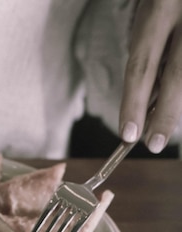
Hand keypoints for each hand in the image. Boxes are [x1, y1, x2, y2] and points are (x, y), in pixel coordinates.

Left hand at [119, 0, 181, 152]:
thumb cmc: (165, 6)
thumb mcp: (149, 23)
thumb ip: (148, 59)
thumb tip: (145, 107)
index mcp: (159, 10)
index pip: (141, 67)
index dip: (134, 104)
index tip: (128, 135)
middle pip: (176, 77)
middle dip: (165, 115)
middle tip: (153, 144)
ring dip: (176, 104)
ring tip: (162, 123)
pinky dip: (181, 93)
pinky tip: (174, 105)